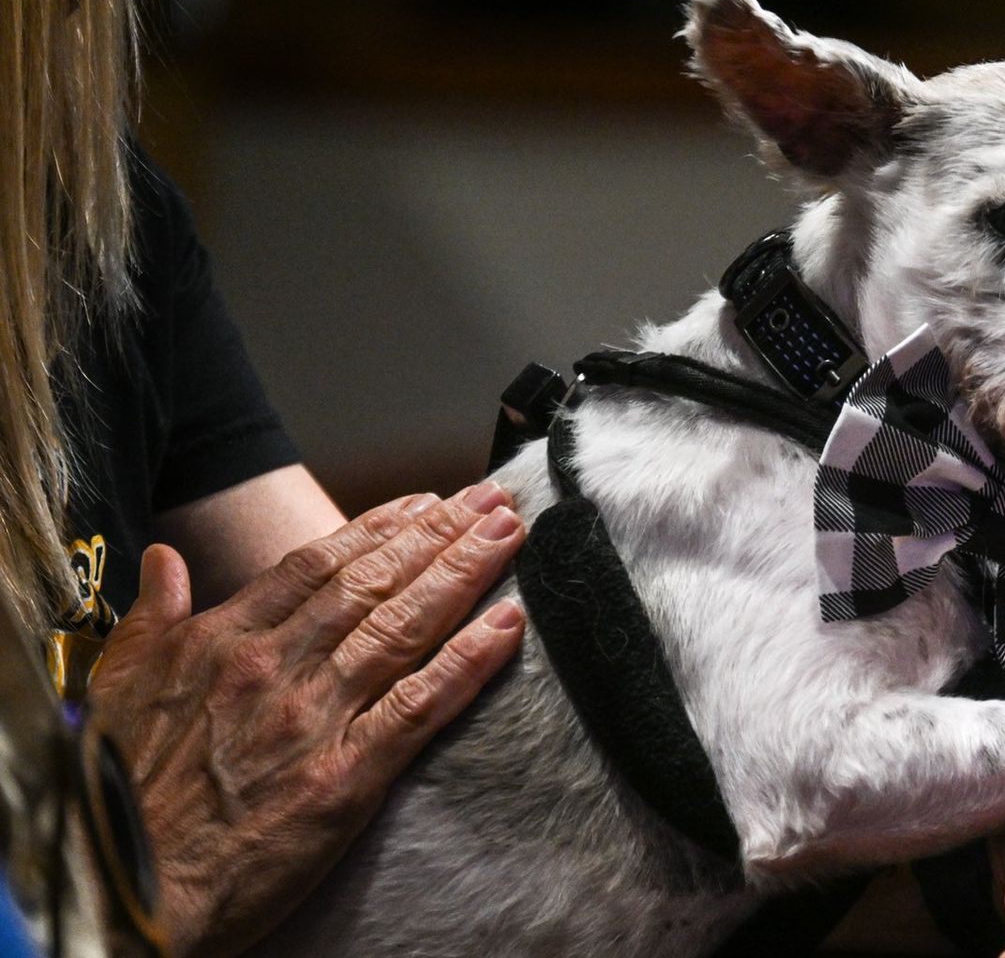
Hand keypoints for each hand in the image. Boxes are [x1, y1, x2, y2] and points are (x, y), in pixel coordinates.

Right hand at [86, 485, 527, 956]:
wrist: (122, 886)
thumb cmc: (116, 790)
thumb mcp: (118, 686)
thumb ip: (152, 617)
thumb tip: (163, 558)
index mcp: (222, 640)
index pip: (317, 563)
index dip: (380, 527)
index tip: (426, 501)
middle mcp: (273, 667)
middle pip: (373, 582)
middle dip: (440, 534)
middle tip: (492, 498)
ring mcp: (312, 719)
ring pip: (404, 627)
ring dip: (464, 574)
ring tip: (508, 534)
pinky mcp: (344, 778)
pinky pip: (420, 705)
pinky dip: (470, 660)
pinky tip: (508, 625)